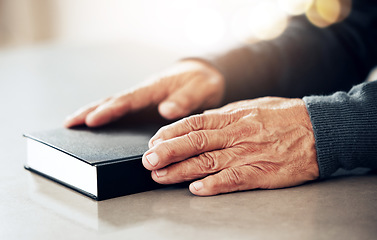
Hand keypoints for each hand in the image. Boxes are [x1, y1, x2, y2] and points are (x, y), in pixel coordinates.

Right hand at [64, 60, 224, 127]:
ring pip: (113, 105)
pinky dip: (105, 116)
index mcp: (156, 88)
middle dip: (91, 111)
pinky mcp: (144, 106)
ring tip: (72, 124)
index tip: (93, 119)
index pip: (129, 100)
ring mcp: (142, 100)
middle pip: (113, 100)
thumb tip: (166, 111)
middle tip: (70, 123)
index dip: (111, 110)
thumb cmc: (201, 82)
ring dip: (92, 112)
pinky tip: (94, 124)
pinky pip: (121, 110)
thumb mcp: (201, 90)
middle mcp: (144, 93)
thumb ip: (185, 100)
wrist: (202, 75)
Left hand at [142, 97, 318, 195]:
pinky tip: (196, 189)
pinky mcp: (262, 171)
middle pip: (195, 142)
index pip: (194, 123)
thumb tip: (201, 121)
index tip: (154, 140)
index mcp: (234, 116)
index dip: (171, 132)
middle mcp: (237, 133)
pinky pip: (234, 179)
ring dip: (181, 170)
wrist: (320, 129)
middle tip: (148, 160)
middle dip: (168, 151)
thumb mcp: (252, 106)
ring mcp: (249, 153)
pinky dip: (214, 185)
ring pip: (208, 162)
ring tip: (161, 176)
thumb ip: (226, 115)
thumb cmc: (284, 116)